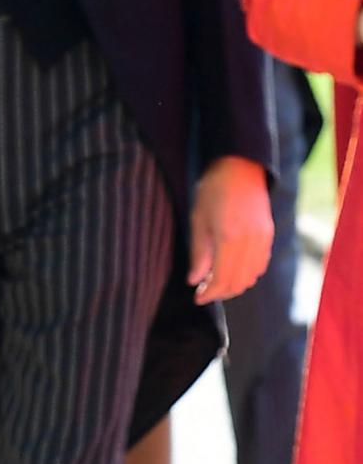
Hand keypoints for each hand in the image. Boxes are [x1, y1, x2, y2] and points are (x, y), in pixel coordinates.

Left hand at [189, 156, 272, 304]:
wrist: (242, 166)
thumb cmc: (214, 190)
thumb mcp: (198, 220)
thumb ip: (199, 253)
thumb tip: (195, 281)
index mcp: (230, 239)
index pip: (222, 280)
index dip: (209, 294)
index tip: (197, 298)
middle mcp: (251, 242)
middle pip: (238, 282)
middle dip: (220, 292)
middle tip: (204, 291)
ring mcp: (263, 239)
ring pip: (251, 276)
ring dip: (234, 284)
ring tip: (215, 281)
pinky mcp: (269, 235)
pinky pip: (260, 264)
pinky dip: (247, 273)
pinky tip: (232, 268)